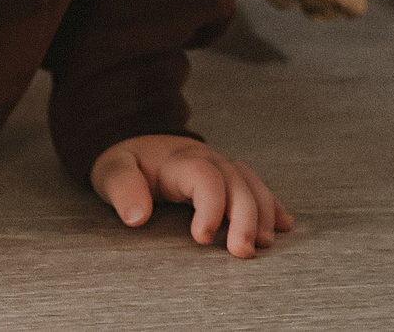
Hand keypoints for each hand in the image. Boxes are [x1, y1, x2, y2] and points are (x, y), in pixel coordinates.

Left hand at [90, 134, 292, 258]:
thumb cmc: (125, 162)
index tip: (202, 237)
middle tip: (242, 252)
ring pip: (251, 184)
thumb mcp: (111, 169)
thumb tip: (136, 216)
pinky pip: (256, 186)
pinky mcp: (228, 177)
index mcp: (178, 159)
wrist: (136, 142)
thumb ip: (122, 188)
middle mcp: (206, 159)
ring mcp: (221, 166)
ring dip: (262, 213)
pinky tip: (282, 225)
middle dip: (245, 217)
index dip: (211, 206)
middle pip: (236, 182)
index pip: (205, 176)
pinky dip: (271, 206)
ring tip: (264, 244)